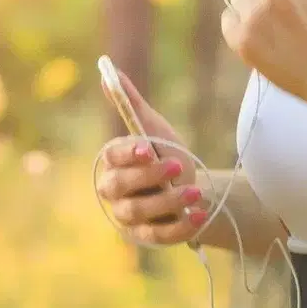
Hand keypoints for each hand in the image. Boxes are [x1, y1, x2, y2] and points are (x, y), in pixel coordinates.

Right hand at [96, 69, 209, 245]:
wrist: (192, 188)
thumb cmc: (166, 155)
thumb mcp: (155, 129)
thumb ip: (131, 104)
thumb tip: (108, 70)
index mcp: (114, 163)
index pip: (112, 158)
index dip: (128, 154)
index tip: (147, 148)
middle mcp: (114, 192)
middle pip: (119, 187)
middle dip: (148, 177)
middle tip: (177, 165)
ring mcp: (129, 217)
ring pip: (139, 212)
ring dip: (167, 202)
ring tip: (194, 192)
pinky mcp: (147, 237)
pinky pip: (159, 235)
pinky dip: (179, 227)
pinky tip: (198, 214)